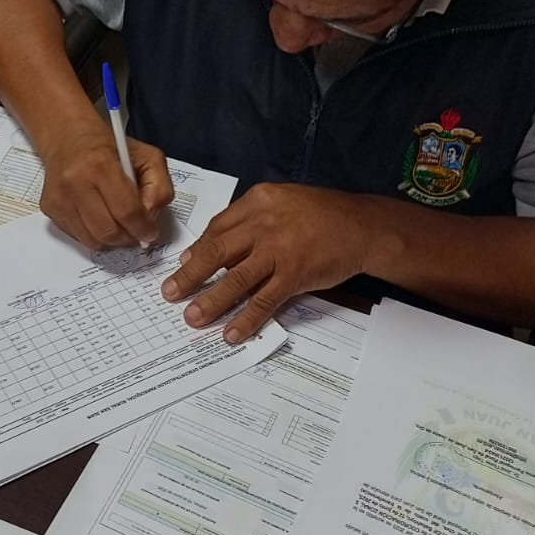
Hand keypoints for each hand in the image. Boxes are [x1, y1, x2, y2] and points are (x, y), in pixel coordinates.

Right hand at [40, 124, 173, 248]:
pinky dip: (94, 234)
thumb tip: (150, 217)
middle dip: (128, 237)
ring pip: (92, 240)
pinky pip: (78, 237)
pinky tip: (99, 217)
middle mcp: (75, 182)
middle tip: (135, 231)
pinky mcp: (50, 208)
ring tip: (118, 224)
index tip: (150, 233)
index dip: (143, 228)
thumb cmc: (110, 148)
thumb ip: (159, 187)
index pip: (126, 211)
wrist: (68, 138)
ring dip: (111, 240)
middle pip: (108, 231)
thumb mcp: (147, 157)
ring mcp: (59, 197)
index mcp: (101, 164)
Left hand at [162, 185, 370, 341]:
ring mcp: (279, 250)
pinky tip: (233, 333)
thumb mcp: (283, 202)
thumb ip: (250, 220)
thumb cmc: (324, 215)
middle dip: (189, 276)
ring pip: (235, 279)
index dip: (198, 250)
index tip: (183, 265)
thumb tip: (214, 246)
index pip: (218, 227)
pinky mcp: (295, 275)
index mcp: (258, 201)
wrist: (363, 227)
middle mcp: (264, 223)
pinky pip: (264, 300)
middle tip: (170, 294)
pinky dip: (247, 319)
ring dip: (211, 301)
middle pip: (217, 252)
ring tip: (193, 317)